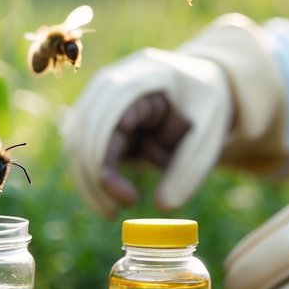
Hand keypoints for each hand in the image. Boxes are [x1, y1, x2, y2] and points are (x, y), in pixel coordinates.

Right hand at [62, 48, 232, 215]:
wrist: (203, 83)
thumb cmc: (208, 104)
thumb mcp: (210, 135)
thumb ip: (189, 168)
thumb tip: (163, 207)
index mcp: (144, 74)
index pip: (108, 112)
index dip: (106, 156)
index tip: (127, 199)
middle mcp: (114, 80)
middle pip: (84, 127)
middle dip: (93, 176)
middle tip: (112, 213)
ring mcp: (102, 96)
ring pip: (77, 138)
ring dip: (88, 178)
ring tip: (111, 211)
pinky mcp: (100, 115)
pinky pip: (85, 145)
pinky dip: (93, 174)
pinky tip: (112, 197)